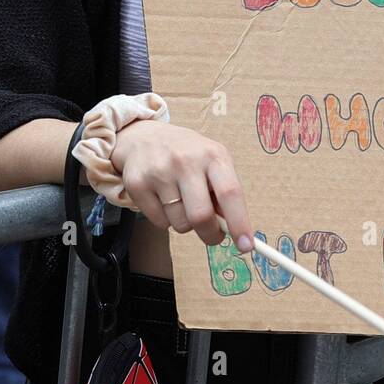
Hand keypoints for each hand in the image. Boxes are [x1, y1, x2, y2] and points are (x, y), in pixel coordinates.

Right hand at [110, 120, 254, 250]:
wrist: (144, 137)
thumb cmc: (188, 155)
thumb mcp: (213, 161)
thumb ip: (225, 191)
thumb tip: (234, 228)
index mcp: (213, 155)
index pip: (230, 193)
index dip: (239, 222)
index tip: (246, 245)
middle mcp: (186, 161)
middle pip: (201, 216)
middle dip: (210, 235)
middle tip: (212, 235)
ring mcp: (159, 172)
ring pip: (180, 224)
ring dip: (185, 224)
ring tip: (182, 204)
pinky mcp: (137, 184)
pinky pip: (159, 222)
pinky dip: (166, 220)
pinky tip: (164, 200)